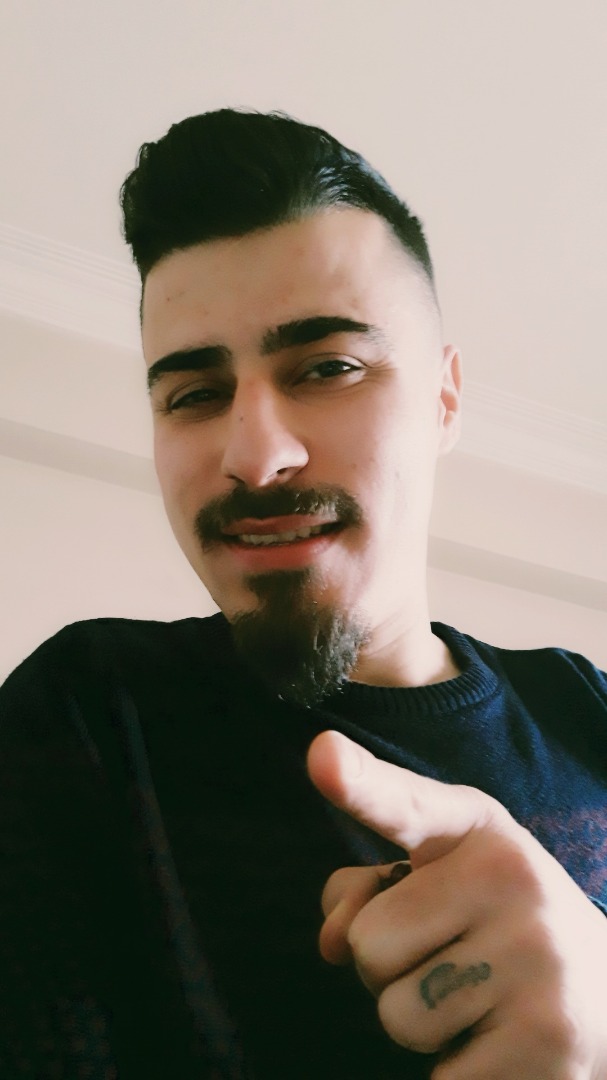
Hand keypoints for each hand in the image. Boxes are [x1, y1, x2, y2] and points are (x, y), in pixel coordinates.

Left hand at [307, 730, 606, 1079]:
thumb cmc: (499, 927)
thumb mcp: (444, 881)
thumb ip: (370, 888)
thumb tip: (331, 940)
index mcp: (481, 834)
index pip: (408, 805)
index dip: (358, 782)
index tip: (321, 754)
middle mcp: (514, 883)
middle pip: (366, 945)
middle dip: (391, 970)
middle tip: (453, 962)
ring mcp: (537, 963)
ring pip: (396, 1017)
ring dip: (421, 1026)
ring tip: (477, 1003)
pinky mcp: (547, 1045)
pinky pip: (438, 1078)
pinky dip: (455, 1075)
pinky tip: (499, 1048)